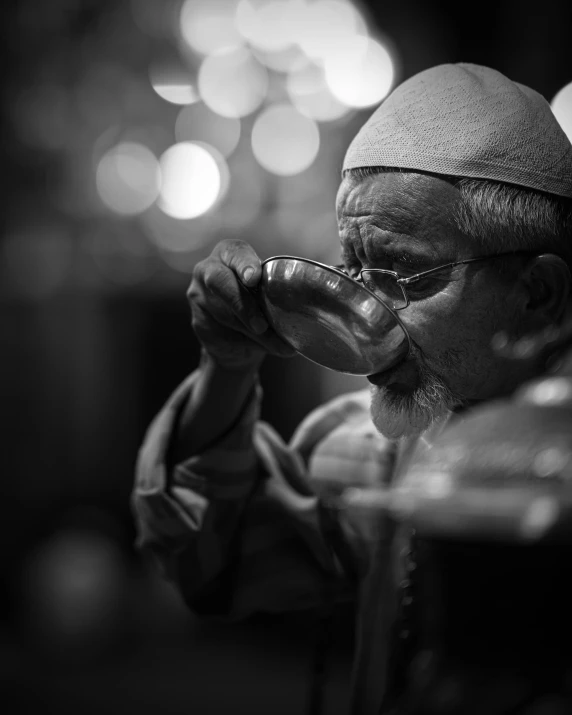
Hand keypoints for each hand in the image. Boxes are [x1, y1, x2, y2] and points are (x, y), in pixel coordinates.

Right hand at [188, 239, 296, 370]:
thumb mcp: (266, 294)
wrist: (235, 341)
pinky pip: (224, 332)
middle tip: (261, 325)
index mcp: (229, 254)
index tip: (254, 278)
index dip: (245, 264)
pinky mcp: (198, 321)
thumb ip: (274, 295)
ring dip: (253, 332)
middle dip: (242, 303)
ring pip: (225, 314)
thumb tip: (299, 311)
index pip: (235, 252)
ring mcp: (199, 295)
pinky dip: (249, 342)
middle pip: (219, 281)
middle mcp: (208, 269)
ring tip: (278, 344)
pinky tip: (264, 347)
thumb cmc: (256, 305)